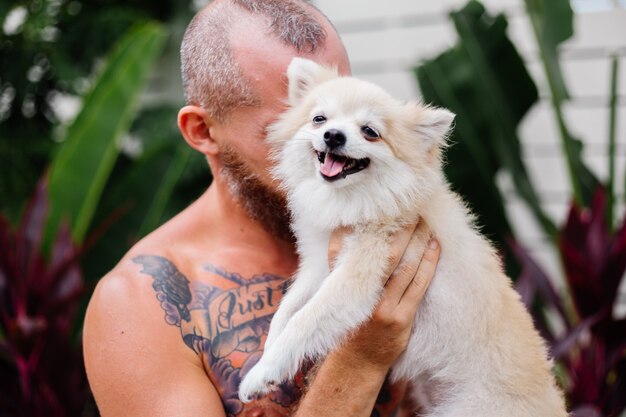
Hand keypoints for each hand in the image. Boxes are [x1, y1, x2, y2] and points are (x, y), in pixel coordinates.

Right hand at [328, 221, 439, 369]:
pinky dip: (428, 263)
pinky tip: (434, 247)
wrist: (355, 360)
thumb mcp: (336, 287)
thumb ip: (341, 258)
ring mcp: (381, 306)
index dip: (374, 224)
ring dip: (419, 241)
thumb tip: (350, 225)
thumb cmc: (348, 316)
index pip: (357, 243)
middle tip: (412, 208)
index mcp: (342, 280)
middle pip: (388, 251)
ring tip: (426, 223)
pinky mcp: (399, 318)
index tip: (386, 208)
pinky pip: (418, 285)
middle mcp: (361, 292)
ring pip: (406, 265)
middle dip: (402, 228)